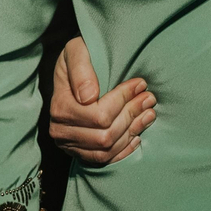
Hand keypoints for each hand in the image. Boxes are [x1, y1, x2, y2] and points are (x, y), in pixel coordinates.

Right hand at [48, 36, 155, 165]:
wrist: (71, 71)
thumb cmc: (78, 58)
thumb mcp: (77, 51)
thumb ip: (81, 68)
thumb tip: (89, 96)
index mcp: (60, 107)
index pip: (99, 114)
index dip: (123, 100)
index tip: (140, 84)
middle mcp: (61, 131)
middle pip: (105, 135)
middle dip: (132, 115)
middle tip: (149, 98)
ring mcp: (70, 145)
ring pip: (107, 149)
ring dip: (132, 131)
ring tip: (149, 113)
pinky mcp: (79, 153)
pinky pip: (104, 160)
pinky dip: (124, 150)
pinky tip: (137, 136)